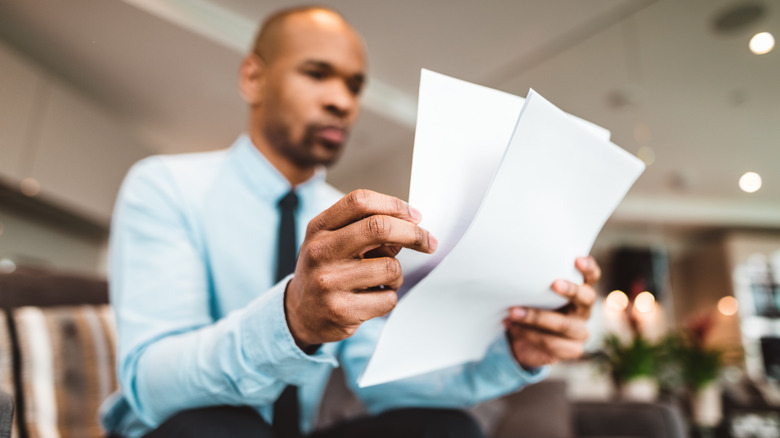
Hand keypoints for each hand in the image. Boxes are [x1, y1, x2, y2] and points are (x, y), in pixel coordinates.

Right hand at [285, 189, 436, 348]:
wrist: (299, 314)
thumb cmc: (326, 269)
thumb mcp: (333, 241)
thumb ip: (366, 229)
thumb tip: (411, 227)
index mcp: (319, 227)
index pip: (360, 201)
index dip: (394, 204)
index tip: (415, 217)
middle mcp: (320, 251)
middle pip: (379, 228)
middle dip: (413, 234)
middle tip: (429, 242)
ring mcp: (329, 282)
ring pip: (390, 268)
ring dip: (397, 275)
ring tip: (382, 281)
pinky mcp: (341, 310)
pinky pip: (388, 299)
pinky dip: (388, 298)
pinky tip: (371, 299)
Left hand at [504, 256, 599, 367]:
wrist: (523, 340)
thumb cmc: (530, 306)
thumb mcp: (533, 293)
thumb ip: (534, 283)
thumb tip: (514, 269)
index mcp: (580, 291)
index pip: (592, 276)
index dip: (588, 268)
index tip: (577, 259)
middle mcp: (584, 310)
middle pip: (586, 298)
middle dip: (571, 290)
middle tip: (554, 283)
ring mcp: (580, 331)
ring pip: (564, 324)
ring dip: (537, 317)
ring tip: (513, 311)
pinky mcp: (572, 349)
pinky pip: (552, 343)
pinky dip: (530, 334)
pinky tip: (514, 328)